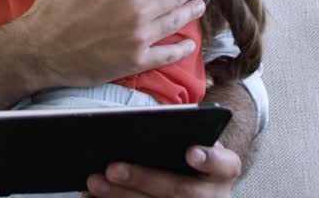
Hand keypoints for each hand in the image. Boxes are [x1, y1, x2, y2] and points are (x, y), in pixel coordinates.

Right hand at [15, 0, 206, 89]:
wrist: (40, 49)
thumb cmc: (55, 5)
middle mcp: (138, 10)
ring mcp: (139, 38)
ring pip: (176, 21)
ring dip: (191, 12)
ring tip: (199, 6)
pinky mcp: (136, 61)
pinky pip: (167, 55)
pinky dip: (182, 49)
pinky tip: (189, 45)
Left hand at [83, 142, 242, 197]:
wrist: (199, 185)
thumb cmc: (188, 155)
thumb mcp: (192, 141)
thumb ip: (177, 134)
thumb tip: (133, 126)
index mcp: (224, 170)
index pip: (225, 164)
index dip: (209, 159)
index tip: (190, 152)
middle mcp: (215, 197)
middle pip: (180, 191)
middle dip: (144, 179)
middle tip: (111, 168)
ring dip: (121, 197)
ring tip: (94, 182)